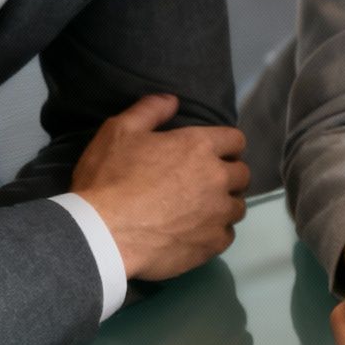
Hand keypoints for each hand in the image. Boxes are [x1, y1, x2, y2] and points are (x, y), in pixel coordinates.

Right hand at [73, 93, 248, 279]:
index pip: (235, 140)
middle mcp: (217, 178)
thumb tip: (172, 100)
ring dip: (224, 204)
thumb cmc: (109, 178)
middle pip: (242, 174)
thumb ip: (150, 110)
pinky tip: (197, 232)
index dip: (225, 145)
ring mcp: (217, 214)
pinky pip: (227, 235)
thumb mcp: (119, 131)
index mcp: (199, 146)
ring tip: (202, 209)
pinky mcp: (212, 244)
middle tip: (205, 182)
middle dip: (228, 175)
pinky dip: (216, 232)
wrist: (103, 233)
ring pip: (237, 207)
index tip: (213, 153)